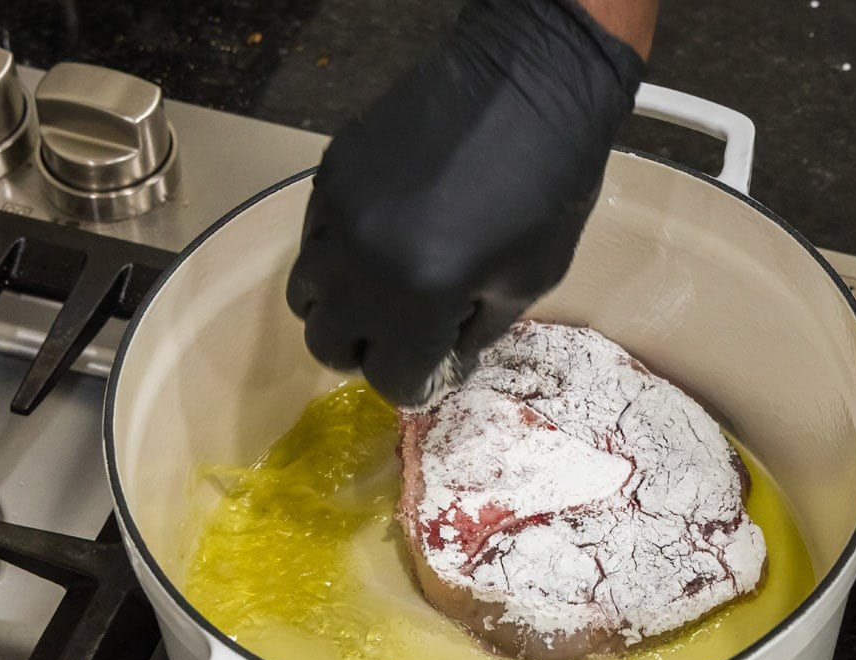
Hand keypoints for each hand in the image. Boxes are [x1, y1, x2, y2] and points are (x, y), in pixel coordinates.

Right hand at [285, 0, 644, 405]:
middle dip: (367, 352)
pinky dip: (340, 255)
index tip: (434, 368)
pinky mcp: (329, 174)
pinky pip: (313, 239)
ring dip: (343, 306)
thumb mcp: (529, 279)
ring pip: (307, 294)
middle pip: (328, 345)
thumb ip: (476, 332)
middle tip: (403, 337)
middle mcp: (362, 264)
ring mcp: (336, 216)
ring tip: (385, 288)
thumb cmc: (548, 184)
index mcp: (419, 298)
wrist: (528, 82)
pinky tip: (384, 236)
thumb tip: (445, 360)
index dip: (417, 383)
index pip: (390, 380)